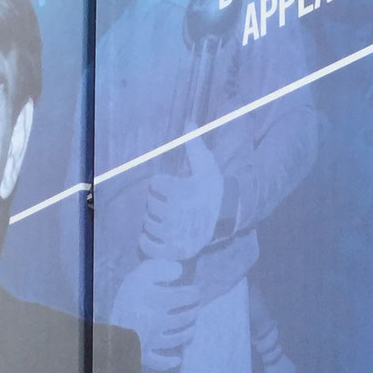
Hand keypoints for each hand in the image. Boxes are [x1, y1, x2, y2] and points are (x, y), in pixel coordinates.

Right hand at [108, 258, 200, 369]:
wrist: (107, 328)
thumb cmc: (124, 300)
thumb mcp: (139, 275)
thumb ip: (159, 269)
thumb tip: (179, 270)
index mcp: (161, 302)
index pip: (186, 296)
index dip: (194, 293)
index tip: (197, 291)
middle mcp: (162, 322)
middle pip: (184, 318)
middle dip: (193, 312)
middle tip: (196, 308)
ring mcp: (154, 340)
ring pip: (177, 338)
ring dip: (187, 333)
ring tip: (193, 327)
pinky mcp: (144, 354)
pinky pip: (159, 361)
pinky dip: (169, 362)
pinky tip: (177, 360)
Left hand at [140, 137, 225, 262]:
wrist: (225, 221)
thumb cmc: (214, 192)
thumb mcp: (207, 167)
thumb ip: (195, 146)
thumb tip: (188, 121)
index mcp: (177, 192)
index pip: (155, 184)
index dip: (163, 185)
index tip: (174, 188)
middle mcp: (171, 213)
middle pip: (150, 204)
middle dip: (158, 204)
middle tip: (172, 206)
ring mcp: (170, 234)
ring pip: (148, 223)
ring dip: (154, 221)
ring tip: (168, 220)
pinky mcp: (169, 250)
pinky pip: (146, 245)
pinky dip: (148, 241)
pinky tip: (158, 235)